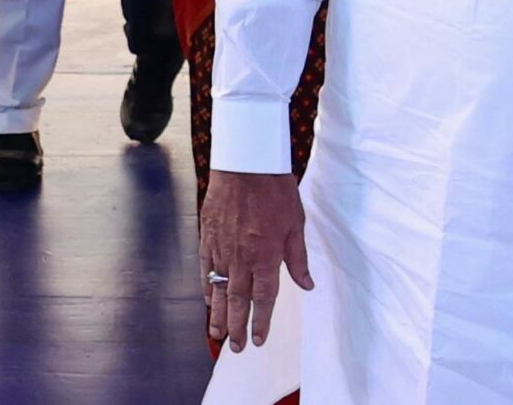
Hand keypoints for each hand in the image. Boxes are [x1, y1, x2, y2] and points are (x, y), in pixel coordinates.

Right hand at [199, 170, 313, 352]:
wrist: (245, 164)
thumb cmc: (274, 191)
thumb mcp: (295, 225)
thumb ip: (297, 259)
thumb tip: (307, 285)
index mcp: (265, 258)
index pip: (263, 299)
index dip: (260, 322)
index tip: (258, 339)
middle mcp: (241, 259)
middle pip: (237, 301)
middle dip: (236, 327)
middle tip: (235, 348)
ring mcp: (221, 249)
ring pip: (218, 290)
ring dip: (217, 314)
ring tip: (216, 334)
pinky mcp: (208, 237)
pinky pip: (205, 268)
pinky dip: (205, 286)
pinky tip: (206, 300)